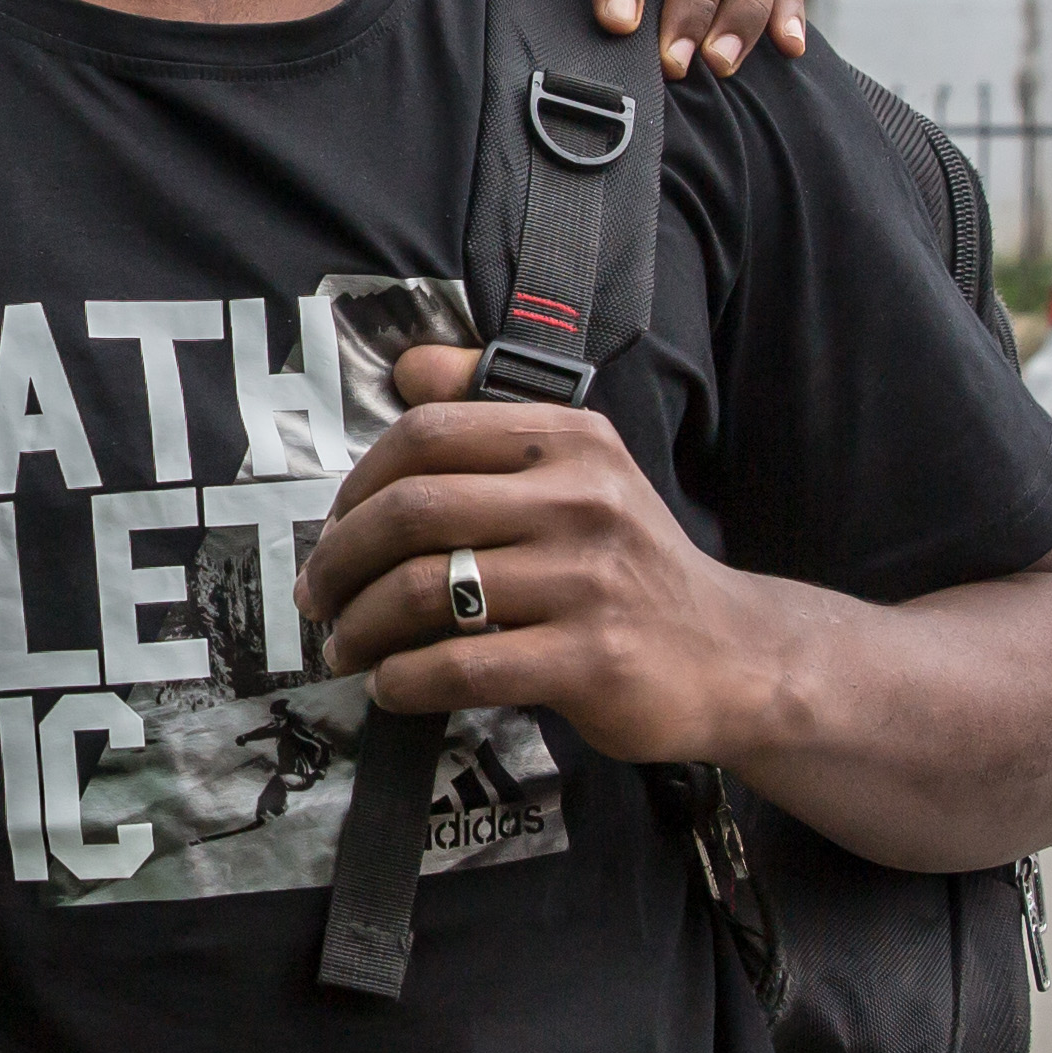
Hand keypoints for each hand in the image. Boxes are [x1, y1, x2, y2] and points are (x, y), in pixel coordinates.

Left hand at [299, 346, 787, 765]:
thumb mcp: (584, 468)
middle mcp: (582, 497)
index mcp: (571, 439)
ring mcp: (589, 580)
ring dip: (361, 628)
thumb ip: (493, 410)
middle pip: (412, 511)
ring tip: (344, 649)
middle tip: (317, 599)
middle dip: (340, 560)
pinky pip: (462, 665)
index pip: (427, 434)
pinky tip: (393, 687)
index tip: (335, 528)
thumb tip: (407, 365)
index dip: (357, 484)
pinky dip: (406, 680)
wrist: (734, 656)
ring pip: (427, 591)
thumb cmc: (631, 564)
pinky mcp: (592, 659)